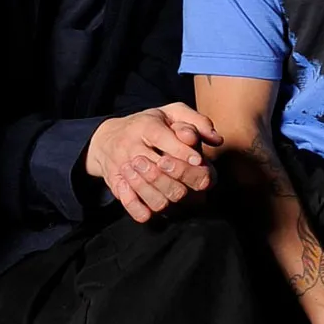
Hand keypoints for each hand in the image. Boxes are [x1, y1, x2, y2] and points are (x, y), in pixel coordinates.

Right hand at [83, 103, 220, 223]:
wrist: (106, 138)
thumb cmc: (148, 126)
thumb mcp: (171, 113)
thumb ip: (197, 121)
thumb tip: (217, 140)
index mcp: (147, 126)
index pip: (165, 140)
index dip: (184, 152)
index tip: (198, 160)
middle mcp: (131, 146)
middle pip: (160, 170)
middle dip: (181, 177)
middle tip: (191, 179)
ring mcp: (122, 167)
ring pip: (150, 191)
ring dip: (168, 196)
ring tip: (175, 191)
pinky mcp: (116, 184)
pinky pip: (129, 203)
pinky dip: (142, 209)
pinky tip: (154, 208)